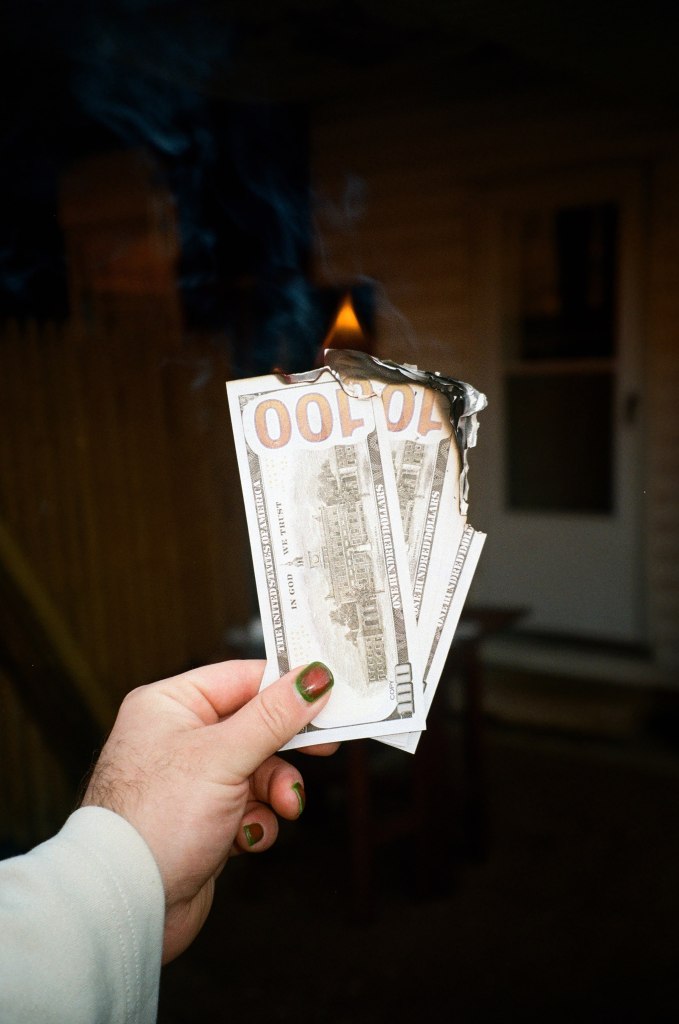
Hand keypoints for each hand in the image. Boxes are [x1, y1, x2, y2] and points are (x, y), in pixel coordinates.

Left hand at [80, 659, 334, 962]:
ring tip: (282, 808)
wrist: (126, 903)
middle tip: (323, 748)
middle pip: (254, 726)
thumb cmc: (155, 820)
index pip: (241, 679)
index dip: (285, 687)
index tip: (327, 694)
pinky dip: (256, 822)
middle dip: (285, 749)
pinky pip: (247, 808)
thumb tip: (312, 678)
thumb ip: (274, 717)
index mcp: (170, 705)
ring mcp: (190, 781)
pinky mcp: (201, 820)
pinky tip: (246, 838)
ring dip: (276, 791)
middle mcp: (178, 737)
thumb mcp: (224, 756)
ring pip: (257, 770)